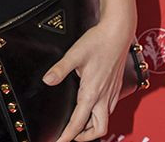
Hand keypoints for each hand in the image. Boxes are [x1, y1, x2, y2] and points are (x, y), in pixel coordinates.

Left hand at [43, 19, 133, 141]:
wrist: (117, 34)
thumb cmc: (97, 42)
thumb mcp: (74, 55)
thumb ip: (60, 69)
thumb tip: (47, 81)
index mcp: (92, 92)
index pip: (79, 123)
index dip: (68, 135)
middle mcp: (104, 97)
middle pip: (98, 129)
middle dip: (84, 136)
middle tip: (69, 136)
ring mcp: (112, 93)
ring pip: (104, 120)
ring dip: (92, 127)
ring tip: (79, 126)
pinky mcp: (116, 88)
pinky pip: (109, 109)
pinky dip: (100, 115)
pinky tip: (91, 108)